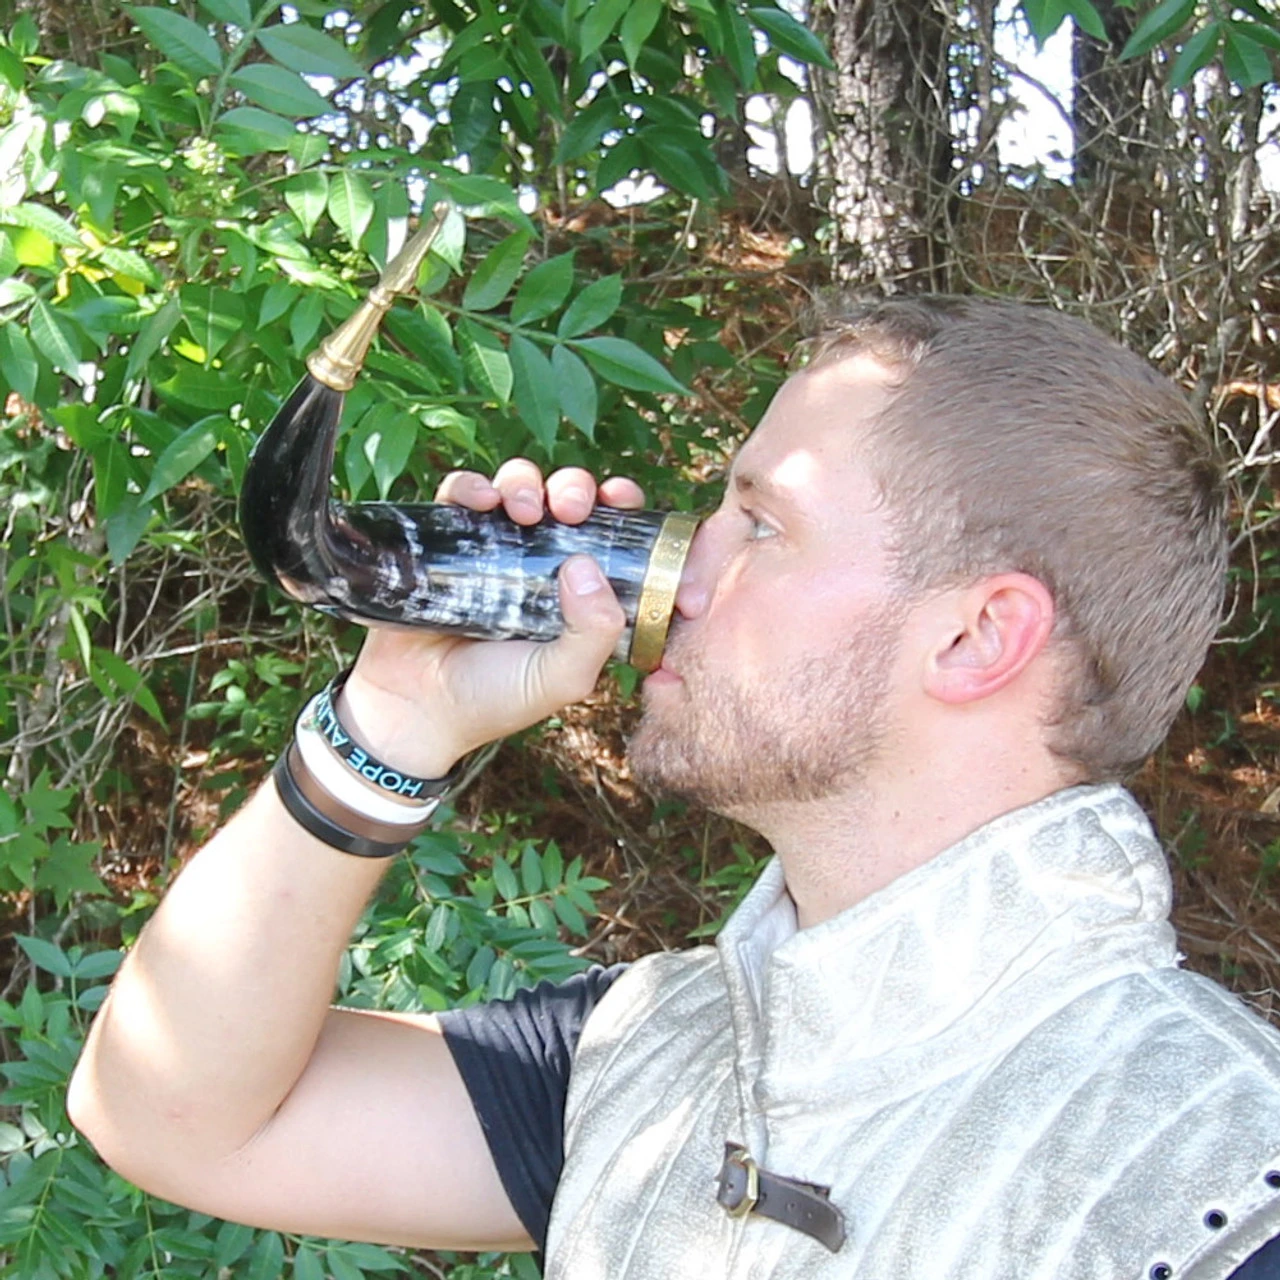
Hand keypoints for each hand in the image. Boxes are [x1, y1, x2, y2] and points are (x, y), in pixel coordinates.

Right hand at [337, 460, 645, 777]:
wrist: (415, 709)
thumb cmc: (495, 699)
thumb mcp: (562, 677)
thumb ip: (595, 634)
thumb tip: (587, 565)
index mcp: (578, 591)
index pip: (612, 533)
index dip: (623, 507)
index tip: (621, 498)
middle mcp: (538, 562)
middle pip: (566, 498)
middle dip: (573, 488)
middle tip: (569, 509)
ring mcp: (490, 548)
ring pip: (517, 486)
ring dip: (526, 483)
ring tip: (522, 510)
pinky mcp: (443, 540)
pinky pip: (460, 493)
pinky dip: (472, 485)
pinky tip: (480, 501)